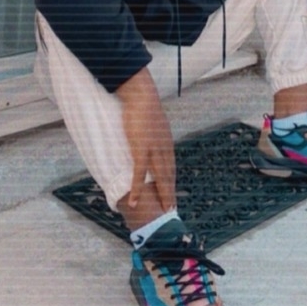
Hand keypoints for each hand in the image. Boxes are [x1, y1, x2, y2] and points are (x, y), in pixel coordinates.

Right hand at [116, 68, 176, 211]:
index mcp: (166, 141)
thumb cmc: (143, 103)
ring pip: (160, 178)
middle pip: (169, 175)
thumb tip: (148, 130)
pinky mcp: (141, 150)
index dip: (171, 181)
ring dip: (162, 195)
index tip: (172, 192)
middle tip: (171, 208)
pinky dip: (137, 189)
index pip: (171, 166)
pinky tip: (134, 201)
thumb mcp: (151, 119)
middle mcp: (164, 148)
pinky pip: (139, 174)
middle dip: (170, 193)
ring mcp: (154, 150)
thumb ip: (152, 129)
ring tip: (162, 210)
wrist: (141, 95)